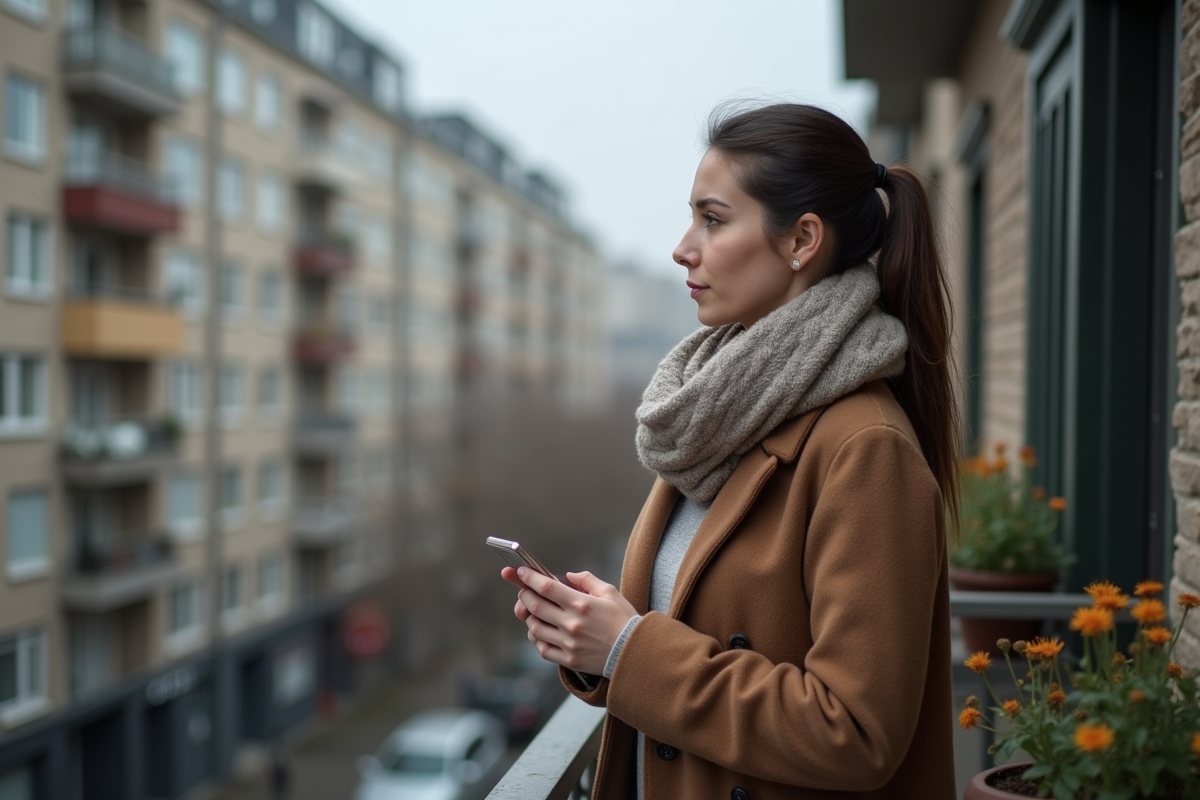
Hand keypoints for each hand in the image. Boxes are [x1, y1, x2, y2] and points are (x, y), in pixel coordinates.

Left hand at [501, 567, 636, 675]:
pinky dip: (537, 640)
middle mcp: (572, 623)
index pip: (546, 587)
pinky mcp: (569, 660)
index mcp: (581, 604)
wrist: (635, 652)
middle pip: (535, 606)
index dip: (529, 578)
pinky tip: (542, 633)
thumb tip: (568, 576)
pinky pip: (543, 649)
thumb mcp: (610, 593)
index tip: (521, 572)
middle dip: (524, 595)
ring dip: (529, 618)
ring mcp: (569, 643)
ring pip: (535, 629)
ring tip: (534, 613)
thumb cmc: (624, 620)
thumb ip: (587, 581)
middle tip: (524, 591)